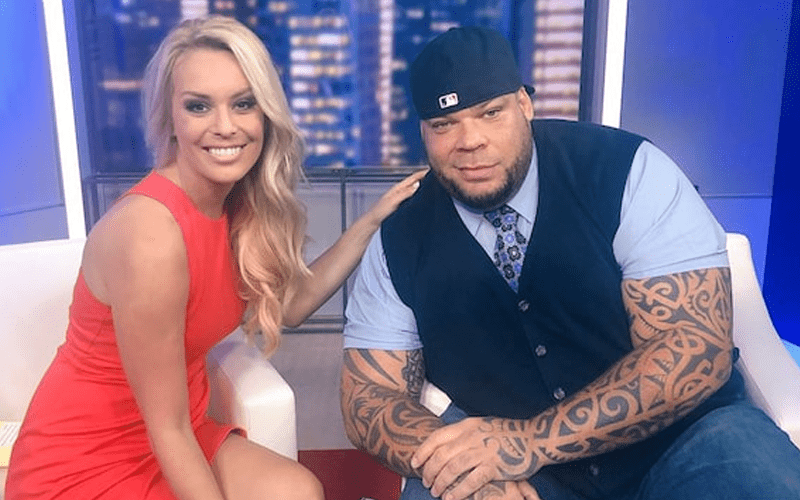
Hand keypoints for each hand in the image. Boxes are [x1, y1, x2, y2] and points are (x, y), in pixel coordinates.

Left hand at [363, 168, 427, 225]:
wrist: (372, 221)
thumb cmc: (379, 211)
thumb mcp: (393, 201)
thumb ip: (405, 193)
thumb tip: (417, 185)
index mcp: (397, 188)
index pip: (413, 177)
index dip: (422, 173)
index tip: (432, 169)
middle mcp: (398, 190)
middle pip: (414, 181)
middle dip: (424, 177)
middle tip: (436, 176)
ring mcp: (399, 196)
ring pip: (413, 188)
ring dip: (422, 185)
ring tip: (432, 185)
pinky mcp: (399, 203)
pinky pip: (411, 195)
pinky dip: (418, 193)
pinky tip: (422, 197)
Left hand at [411, 417, 540, 499]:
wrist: (534, 438)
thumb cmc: (508, 433)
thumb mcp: (482, 426)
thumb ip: (464, 433)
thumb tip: (445, 443)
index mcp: (467, 425)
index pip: (437, 438)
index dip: (422, 451)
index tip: (414, 463)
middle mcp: (471, 437)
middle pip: (441, 455)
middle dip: (429, 471)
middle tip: (426, 482)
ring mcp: (483, 451)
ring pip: (452, 469)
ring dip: (440, 482)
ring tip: (436, 492)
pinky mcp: (494, 466)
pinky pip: (470, 481)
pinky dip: (458, 491)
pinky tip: (451, 498)